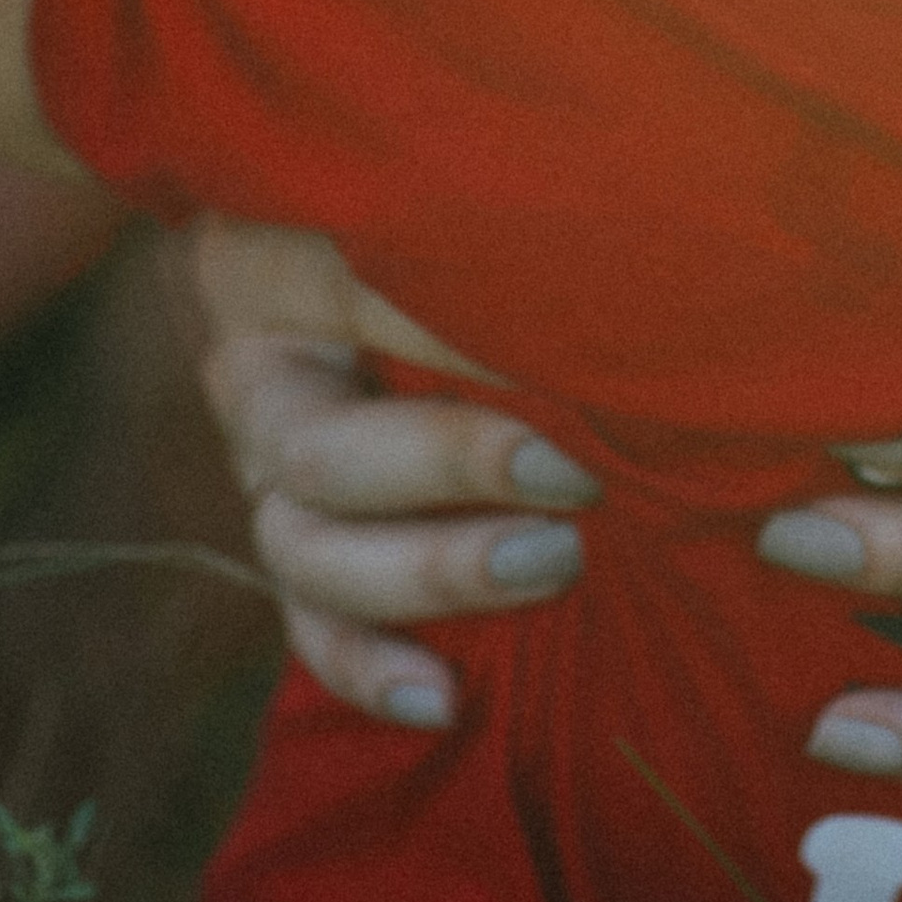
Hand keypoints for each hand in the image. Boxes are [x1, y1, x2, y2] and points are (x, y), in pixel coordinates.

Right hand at [191, 220, 602, 732]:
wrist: (319, 254)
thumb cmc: (425, 215)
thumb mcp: (442, 205)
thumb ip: (511, 249)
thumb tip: (640, 290)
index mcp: (290, 266)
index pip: (373, 306)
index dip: (477, 342)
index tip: (586, 359)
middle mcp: (262, 374)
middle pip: (326, 448)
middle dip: (452, 470)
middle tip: (574, 477)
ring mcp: (263, 469)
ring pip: (306, 549)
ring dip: (430, 571)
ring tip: (551, 564)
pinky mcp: (293, 543)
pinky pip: (308, 623)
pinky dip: (369, 666)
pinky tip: (441, 696)